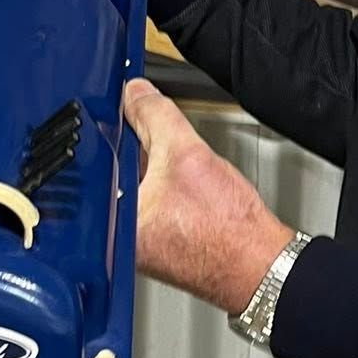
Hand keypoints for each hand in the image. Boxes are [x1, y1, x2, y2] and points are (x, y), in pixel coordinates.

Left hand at [122, 78, 292, 311]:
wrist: (258, 263)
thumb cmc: (226, 230)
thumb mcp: (187, 153)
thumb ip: (155, 116)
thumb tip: (136, 94)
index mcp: (112, 221)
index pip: (99, 159)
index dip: (116, 129)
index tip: (129, 112)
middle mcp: (117, 238)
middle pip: (116, 173)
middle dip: (137, 151)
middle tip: (168, 149)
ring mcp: (136, 244)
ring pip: (136, 187)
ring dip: (155, 171)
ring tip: (187, 177)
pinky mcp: (155, 245)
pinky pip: (151, 204)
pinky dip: (166, 191)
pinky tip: (191, 193)